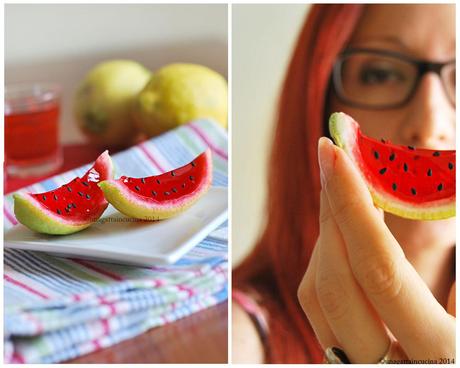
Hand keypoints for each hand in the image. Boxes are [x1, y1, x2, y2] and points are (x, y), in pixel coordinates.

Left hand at [297, 137, 454, 362]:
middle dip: (332, 212)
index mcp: (439, 352)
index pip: (379, 270)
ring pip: (317, 297)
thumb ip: (459, 284)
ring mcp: (356, 366)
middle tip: (333, 161)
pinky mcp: (341, 359)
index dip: (352, 206)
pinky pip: (319, 308)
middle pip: (335, 283)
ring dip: (326, 237)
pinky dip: (326, 264)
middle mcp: (387, 366)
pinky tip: (342, 237)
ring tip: (342, 194)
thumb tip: (442, 204)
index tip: (334, 153)